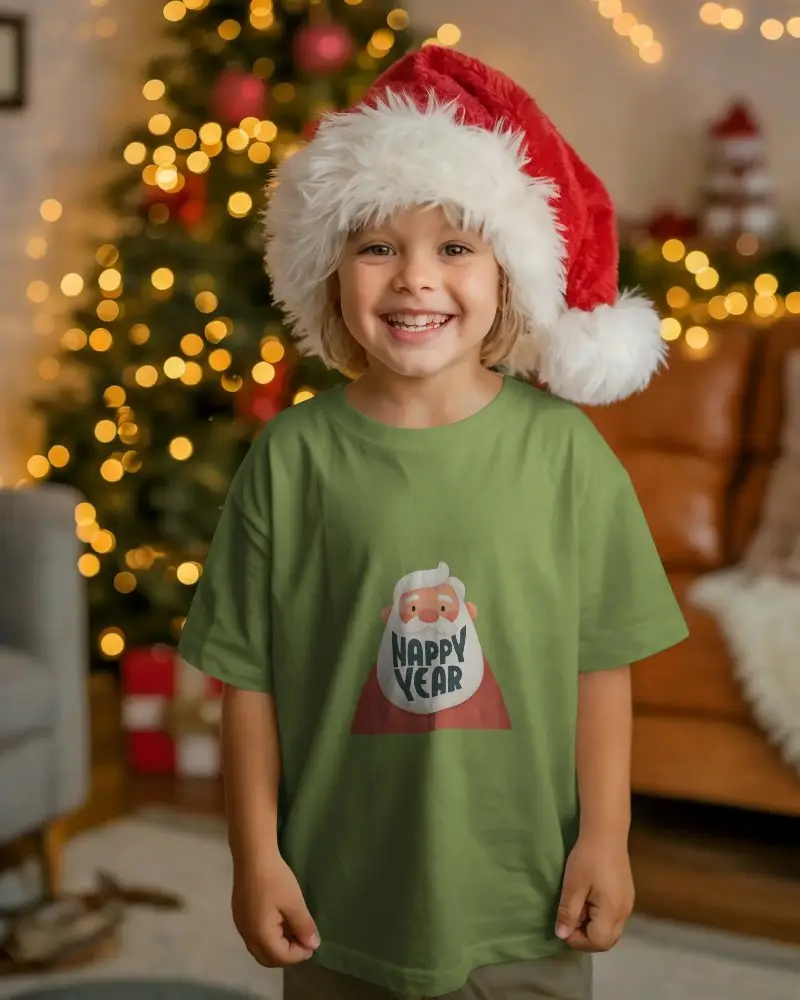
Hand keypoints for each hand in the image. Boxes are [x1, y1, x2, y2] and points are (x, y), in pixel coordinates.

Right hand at [232, 855, 320, 966]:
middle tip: (303, 941)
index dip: (299, 954)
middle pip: (267, 958)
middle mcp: (247, 935)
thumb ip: (304, 927)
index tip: (312, 942)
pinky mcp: (239, 915)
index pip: (281, 957)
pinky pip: (254, 936)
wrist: (252, 856)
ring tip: (294, 930)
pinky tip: (280, 921)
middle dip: (287, 955)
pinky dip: (269, 937)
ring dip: (277, 946)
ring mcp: (241, 925)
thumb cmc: (275, 880)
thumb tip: (313, 945)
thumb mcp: (294, 903)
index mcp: (260, 935)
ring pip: (259, 948)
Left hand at [555, 836, 634, 951]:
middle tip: (570, 918)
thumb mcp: (573, 884)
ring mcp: (628, 904)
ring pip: (611, 930)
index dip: (578, 939)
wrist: (606, 832)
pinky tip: (588, 899)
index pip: (598, 942)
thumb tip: (562, 935)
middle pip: (607, 940)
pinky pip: (614, 918)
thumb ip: (568, 912)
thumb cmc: (587, 858)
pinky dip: (600, 918)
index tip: (564, 924)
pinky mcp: (626, 896)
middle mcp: (625, 912)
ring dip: (592, 926)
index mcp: (613, 911)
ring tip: (578, 907)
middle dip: (586, 936)